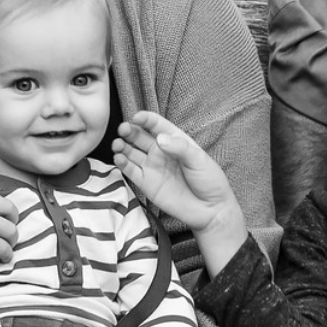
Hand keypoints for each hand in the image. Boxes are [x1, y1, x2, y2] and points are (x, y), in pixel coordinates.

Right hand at [113, 112, 246, 273]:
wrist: (210, 209)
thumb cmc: (209, 180)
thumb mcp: (199, 159)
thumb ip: (180, 148)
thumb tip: (160, 139)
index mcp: (174, 141)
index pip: (156, 125)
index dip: (145, 119)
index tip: (136, 117)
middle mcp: (160, 152)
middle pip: (139, 136)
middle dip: (129, 131)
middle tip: (122, 129)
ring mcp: (152, 167)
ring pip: (131, 152)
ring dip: (122, 146)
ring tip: (117, 144)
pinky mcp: (146, 183)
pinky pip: (130, 171)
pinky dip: (122, 164)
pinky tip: (118, 158)